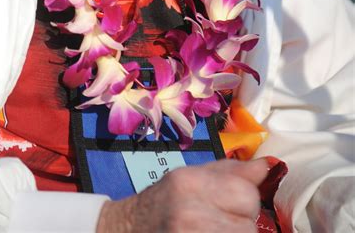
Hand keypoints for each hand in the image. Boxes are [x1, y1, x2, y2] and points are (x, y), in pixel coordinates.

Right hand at [96, 158, 267, 232]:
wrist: (125, 231)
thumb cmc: (163, 203)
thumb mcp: (191, 177)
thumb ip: (231, 172)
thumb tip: (268, 167)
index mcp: (189, 183)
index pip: (246, 194)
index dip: (246, 202)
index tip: (234, 204)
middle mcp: (188, 213)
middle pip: (248, 227)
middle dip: (241, 225)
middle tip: (222, 222)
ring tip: (215, 230)